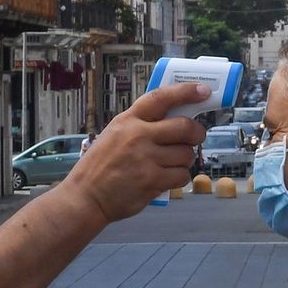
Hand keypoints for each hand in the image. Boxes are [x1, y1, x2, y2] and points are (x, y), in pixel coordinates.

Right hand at [62, 84, 207, 221]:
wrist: (86, 197)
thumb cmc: (99, 167)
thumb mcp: (114, 134)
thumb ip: (141, 126)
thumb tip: (174, 119)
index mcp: (128, 121)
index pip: (161, 98)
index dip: (185, 91)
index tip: (202, 90)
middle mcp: (138, 136)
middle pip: (184, 126)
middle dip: (196, 132)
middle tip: (196, 137)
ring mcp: (147, 159)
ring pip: (186, 153)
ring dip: (185, 159)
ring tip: (172, 163)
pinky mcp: (153, 181)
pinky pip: (182, 175)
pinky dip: (180, 177)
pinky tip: (168, 177)